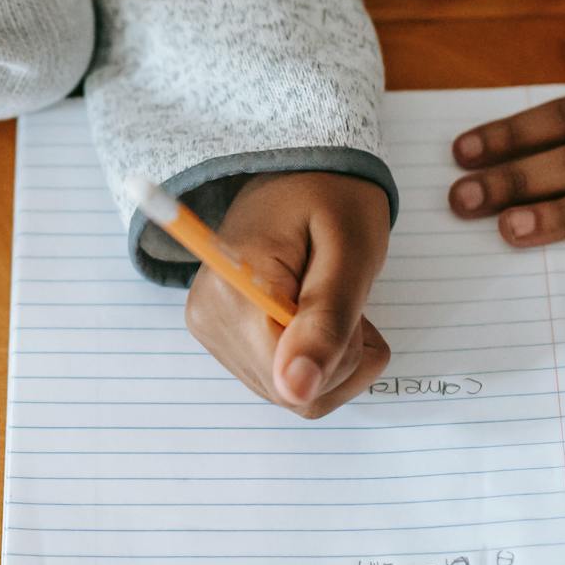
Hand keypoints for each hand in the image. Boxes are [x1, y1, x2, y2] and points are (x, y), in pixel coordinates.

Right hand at [183, 172, 392, 416]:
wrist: (299, 172)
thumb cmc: (332, 199)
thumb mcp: (350, 253)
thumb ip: (326, 324)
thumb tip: (296, 391)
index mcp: (232, 291)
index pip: (290, 381)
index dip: (340, 357)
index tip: (356, 311)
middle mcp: (208, 317)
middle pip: (290, 391)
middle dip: (340, 358)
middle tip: (352, 302)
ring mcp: (210, 329)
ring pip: (289, 392)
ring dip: (332, 360)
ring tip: (335, 301)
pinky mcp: (221, 335)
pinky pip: (280, 380)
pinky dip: (314, 358)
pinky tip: (317, 314)